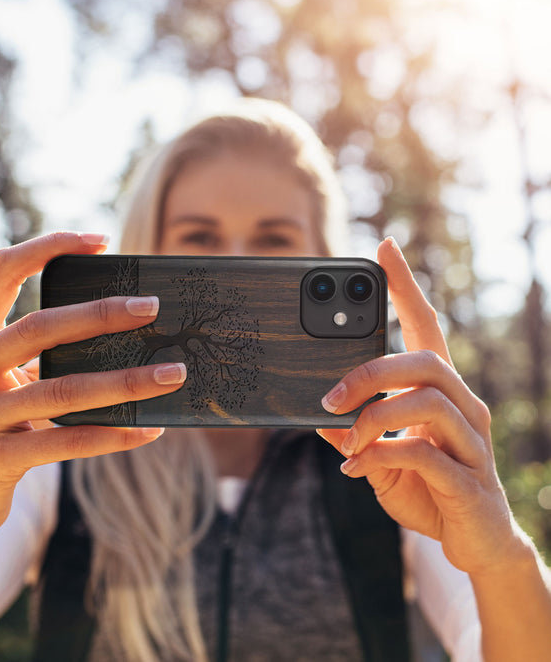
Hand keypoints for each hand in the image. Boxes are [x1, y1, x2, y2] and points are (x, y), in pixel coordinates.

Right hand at [0, 232, 184, 543]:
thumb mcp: (1, 381)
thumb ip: (40, 354)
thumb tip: (122, 330)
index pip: (2, 272)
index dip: (48, 247)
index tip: (101, 240)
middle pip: (37, 328)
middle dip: (100, 314)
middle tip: (152, 308)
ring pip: (61, 390)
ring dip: (125, 381)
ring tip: (172, 373)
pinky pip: (65, 443)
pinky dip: (113, 435)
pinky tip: (149, 429)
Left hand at [317, 237, 525, 575]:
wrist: (474, 542)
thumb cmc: (427, 487)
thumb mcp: (379, 456)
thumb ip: (353, 434)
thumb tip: (317, 417)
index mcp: (439, 392)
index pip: (425, 327)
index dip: (406, 287)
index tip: (384, 248)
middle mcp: (463, 406)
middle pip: (425, 361)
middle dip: (370, 373)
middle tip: (329, 397)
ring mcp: (471, 442)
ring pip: (427, 401)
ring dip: (374, 417)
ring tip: (346, 440)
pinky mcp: (469, 479)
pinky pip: (424, 453)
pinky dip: (383, 455)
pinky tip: (359, 468)